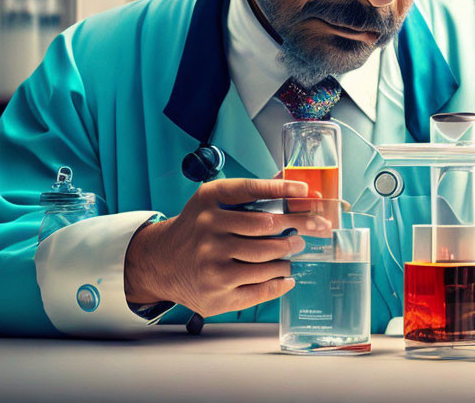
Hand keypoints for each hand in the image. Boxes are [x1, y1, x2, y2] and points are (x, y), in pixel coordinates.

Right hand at [124, 178, 330, 317]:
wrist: (162, 262)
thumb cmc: (196, 229)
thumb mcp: (213, 202)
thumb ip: (250, 192)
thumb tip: (289, 181)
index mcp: (209, 201)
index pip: (251, 190)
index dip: (282, 189)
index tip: (305, 191)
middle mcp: (209, 231)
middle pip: (267, 228)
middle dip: (297, 227)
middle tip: (312, 228)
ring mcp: (213, 264)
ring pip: (268, 260)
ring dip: (288, 257)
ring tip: (292, 252)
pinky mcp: (218, 294)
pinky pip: (261, 289)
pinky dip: (280, 282)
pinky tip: (286, 277)